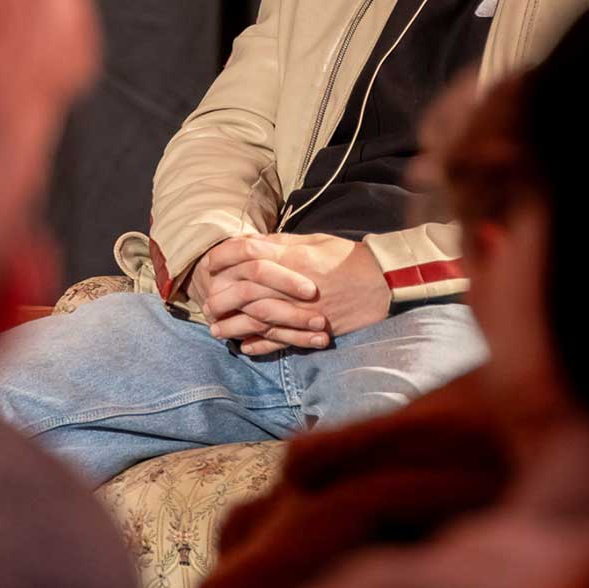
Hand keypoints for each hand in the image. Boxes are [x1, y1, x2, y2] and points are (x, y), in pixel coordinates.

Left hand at [192, 233, 389, 354]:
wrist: (382, 283)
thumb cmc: (349, 258)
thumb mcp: (316, 241)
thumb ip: (284, 243)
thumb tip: (256, 242)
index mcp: (293, 256)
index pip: (247, 252)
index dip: (224, 256)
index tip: (209, 263)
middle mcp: (291, 284)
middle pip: (245, 289)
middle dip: (221, 296)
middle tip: (206, 304)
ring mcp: (300, 309)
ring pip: (257, 319)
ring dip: (233, 325)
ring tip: (216, 331)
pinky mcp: (311, 329)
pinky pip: (280, 340)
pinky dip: (260, 344)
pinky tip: (244, 346)